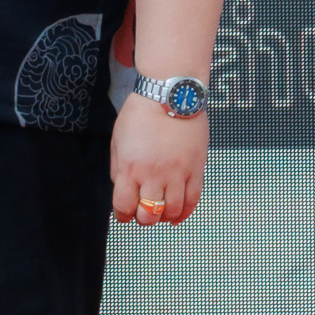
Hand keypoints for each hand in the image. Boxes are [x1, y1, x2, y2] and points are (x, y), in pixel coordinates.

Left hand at [112, 92, 207, 225]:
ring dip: (164, 217)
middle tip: (142, 214)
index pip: (124, 205)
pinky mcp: (196, 169)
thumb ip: (118, 168)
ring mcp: (178, 173)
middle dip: (143, 219)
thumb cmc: (140, 114)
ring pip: (173, 211)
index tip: (124, 215)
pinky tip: (177, 214)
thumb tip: (122, 188)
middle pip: (149, 214)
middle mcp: (154, 174)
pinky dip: (185, 212)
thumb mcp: (117, 140)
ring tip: (160, 213)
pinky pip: (193, 200)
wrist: (171, 96)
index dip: (123, 215)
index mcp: (130, 167)